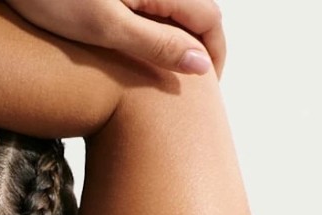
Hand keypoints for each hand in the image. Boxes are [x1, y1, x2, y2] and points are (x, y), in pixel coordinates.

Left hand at [6, 0, 225, 76]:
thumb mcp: (107, 27)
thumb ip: (156, 45)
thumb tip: (201, 67)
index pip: (210, 20)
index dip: (214, 58)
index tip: (207, 94)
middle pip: (196, 14)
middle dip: (199, 52)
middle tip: (188, 96)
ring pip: (173, 12)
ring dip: (177, 43)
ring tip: (165, 82)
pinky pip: (149, 9)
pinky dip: (154, 32)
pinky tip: (135, 58)